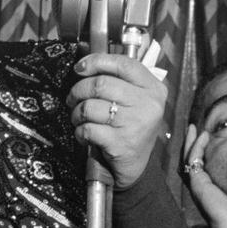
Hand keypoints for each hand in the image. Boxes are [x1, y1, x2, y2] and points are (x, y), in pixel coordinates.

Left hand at [66, 49, 166, 190]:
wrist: (136, 166)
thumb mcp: (134, 101)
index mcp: (153, 88)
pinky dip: (80, 131)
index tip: (80, 67)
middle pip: (101, 84)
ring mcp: (136, 124)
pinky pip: (88, 128)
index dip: (97, 61)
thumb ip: (118, 81)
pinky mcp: (121, 143)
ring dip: (77, 113)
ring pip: (90, 106)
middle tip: (73, 99)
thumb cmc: (131, 128)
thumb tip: (84, 64)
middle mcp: (148, 104)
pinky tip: (84, 135)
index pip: (124, 64)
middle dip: (79, 90)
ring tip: (79, 118)